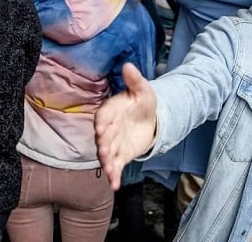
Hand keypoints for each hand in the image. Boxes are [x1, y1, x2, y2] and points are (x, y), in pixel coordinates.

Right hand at [94, 63, 157, 189]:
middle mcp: (107, 128)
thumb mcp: (143, 90)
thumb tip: (128, 65)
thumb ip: (135, 80)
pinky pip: (115, 166)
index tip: (101, 128)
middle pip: (102, 138)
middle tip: (105, 151)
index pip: (103, 116)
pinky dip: (113, 175)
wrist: (150, 120)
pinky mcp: (119, 156)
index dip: (102, 122)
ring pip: (107, 154)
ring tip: (109, 170)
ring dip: (107, 162)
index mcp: (110, 110)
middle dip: (103, 145)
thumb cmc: (142, 103)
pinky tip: (114, 185)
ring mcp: (112, 144)